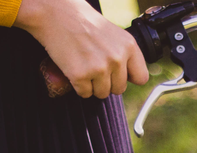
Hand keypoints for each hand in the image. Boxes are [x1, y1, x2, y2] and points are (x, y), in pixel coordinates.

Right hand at [14, 0, 148, 98]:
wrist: (56, 14)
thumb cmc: (82, 22)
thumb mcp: (113, 33)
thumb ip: (123, 53)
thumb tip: (130, 77)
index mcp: (128, 46)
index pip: (141, 78)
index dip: (128, 78)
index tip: (118, 75)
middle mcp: (117, 58)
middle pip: (119, 89)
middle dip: (107, 83)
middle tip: (94, 67)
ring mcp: (99, 68)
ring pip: (102, 94)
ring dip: (92, 85)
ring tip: (83, 66)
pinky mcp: (81, 75)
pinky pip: (84, 93)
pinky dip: (78, 86)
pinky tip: (74, 69)